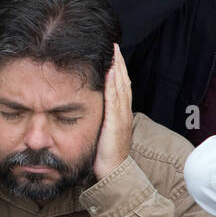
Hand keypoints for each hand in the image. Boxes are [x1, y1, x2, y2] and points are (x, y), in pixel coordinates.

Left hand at [92, 44, 132, 179]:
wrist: (114, 171)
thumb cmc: (106, 151)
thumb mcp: (103, 127)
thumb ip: (101, 114)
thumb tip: (92, 101)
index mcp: (120, 111)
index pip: (120, 85)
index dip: (117, 68)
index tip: (112, 52)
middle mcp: (123, 111)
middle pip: (123, 82)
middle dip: (119, 63)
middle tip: (114, 45)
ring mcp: (121, 117)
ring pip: (121, 88)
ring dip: (118, 69)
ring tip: (114, 53)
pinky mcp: (116, 123)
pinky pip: (115, 101)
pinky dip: (114, 85)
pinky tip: (111, 73)